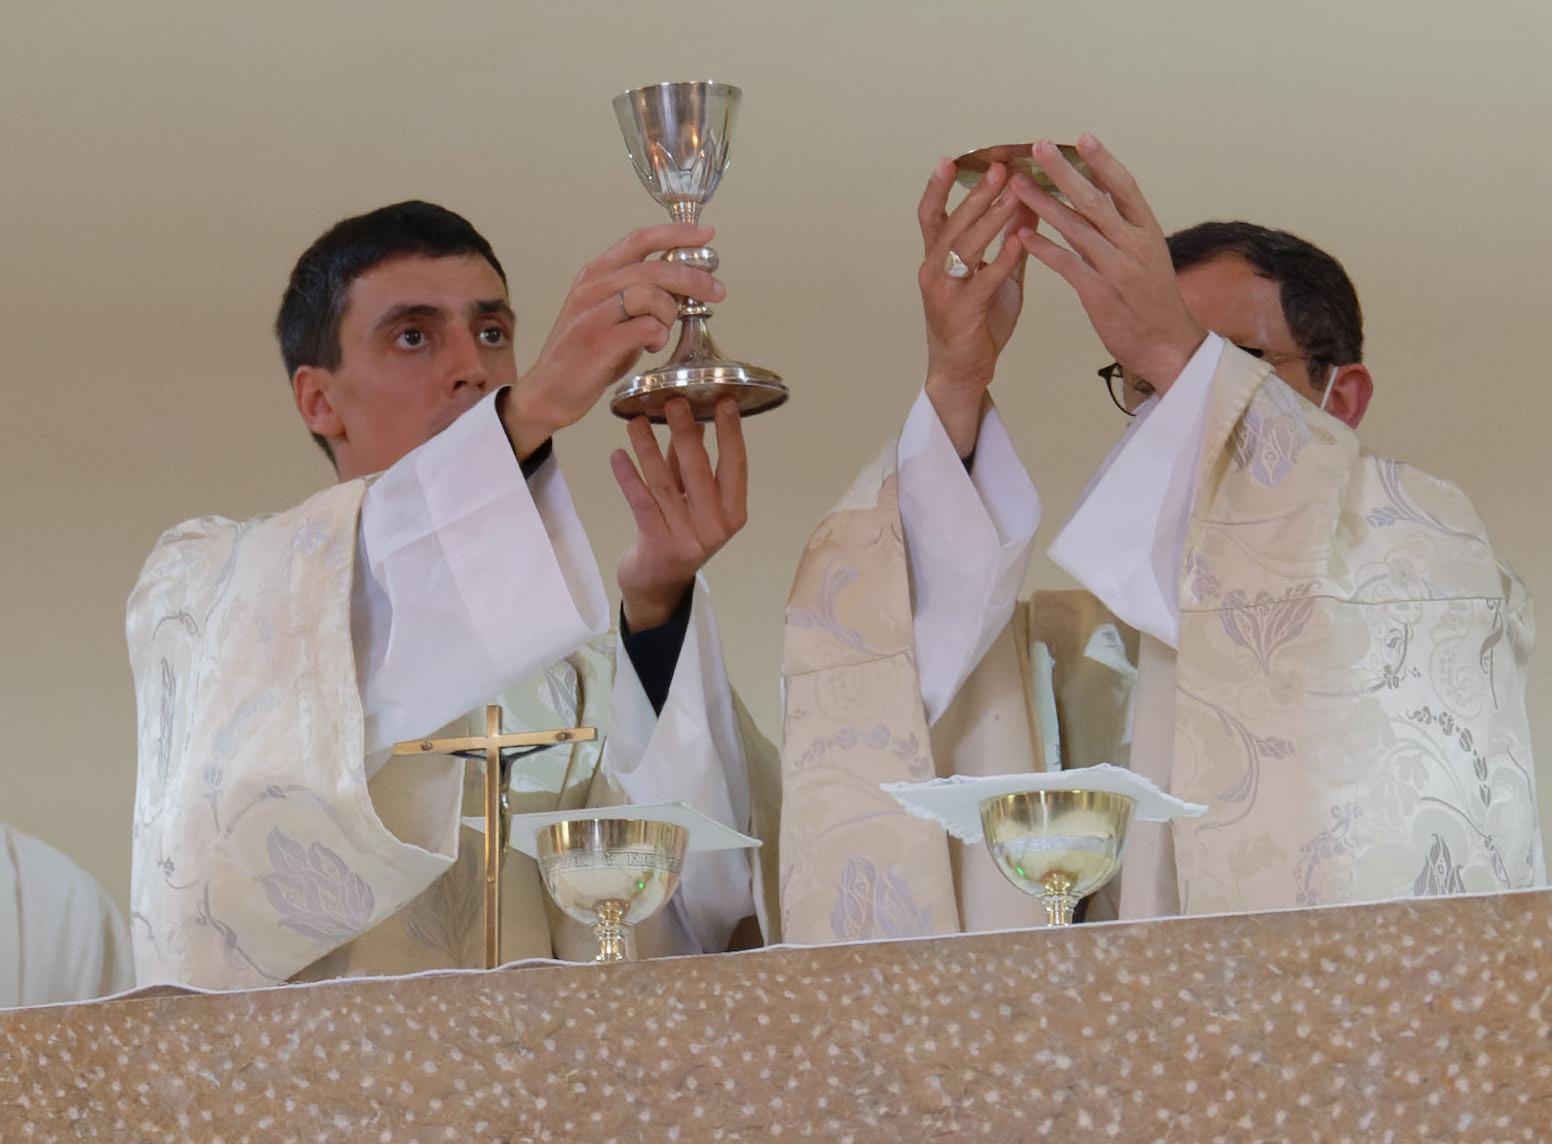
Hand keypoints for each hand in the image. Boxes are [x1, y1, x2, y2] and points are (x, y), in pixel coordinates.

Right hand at [502, 224, 724, 457]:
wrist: (547, 392)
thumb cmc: (585, 355)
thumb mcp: (610, 315)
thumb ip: (640, 297)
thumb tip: (684, 287)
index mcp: (596, 274)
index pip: (640, 240)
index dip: (677, 233)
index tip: (707, 235)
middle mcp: (592, 288)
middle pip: (654, 267)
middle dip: (694, 278)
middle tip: (717, 291)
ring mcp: (592, 314)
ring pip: (650, 294)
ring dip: (670, 312)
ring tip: (664, 331)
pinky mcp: (596, 342)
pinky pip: (643, 327)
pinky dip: (658, 335)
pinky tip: (654, 345)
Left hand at [611, 397, 747, 630]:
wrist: (659, 584)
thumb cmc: (681, 534)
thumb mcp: (694, 502)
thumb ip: (694, 466)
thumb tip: (695, 420)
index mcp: (734, 513)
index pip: (735, 466)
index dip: (731, 433)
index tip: (725, 400)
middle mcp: (716, 526)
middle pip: (700, 470)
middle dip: (685, 431)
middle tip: (672, 400)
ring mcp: (688, 537)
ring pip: (665, 482)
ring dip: (648, 448)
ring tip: (635, 421)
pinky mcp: (658, 544)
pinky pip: (641, 502)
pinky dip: (628, 477)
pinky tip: (617, 455)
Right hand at [918, 157, 1034, 455]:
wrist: (962, 370)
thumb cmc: (977, 321)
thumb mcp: (994, 274)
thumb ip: (1007, 239)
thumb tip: (1025, 201)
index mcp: (936, 258)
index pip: (930, 214)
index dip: (937, 186)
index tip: (952, 158)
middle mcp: (933, 270)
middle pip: (950, 222)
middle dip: (975, 193)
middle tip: (999, 168)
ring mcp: (943, 291)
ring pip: (964, 246)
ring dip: (989, 218)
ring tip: (1014, 195)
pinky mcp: (961, 312)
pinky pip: (983, 280)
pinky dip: (1002, 259)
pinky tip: (1021, 241)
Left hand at [1011, 135, 1205, 391]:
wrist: (1166, 343)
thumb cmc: (1153, 298)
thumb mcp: (1147, 253)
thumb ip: (1122, 224)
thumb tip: (1104, 188)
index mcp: (1147, 230)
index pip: (1124, 186)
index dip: (1103, 161)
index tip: (1082, 137)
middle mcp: (1134, 244)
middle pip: (1094, 200)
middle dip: (1063, 172)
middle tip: (1038, 147)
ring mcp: (1116, 268)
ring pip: (1075, 228)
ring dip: (1043, 204)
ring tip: (1017, 185)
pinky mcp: (1099, 293)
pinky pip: (1067, 265)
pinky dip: (1044, 249)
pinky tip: (1021, 234)